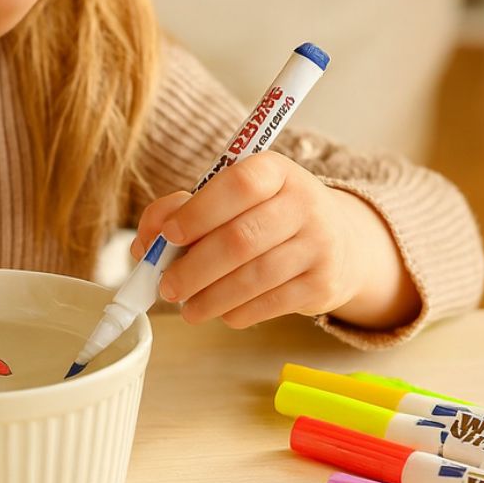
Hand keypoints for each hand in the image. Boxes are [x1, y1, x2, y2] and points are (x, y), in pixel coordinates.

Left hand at [130, 151, 419, 330]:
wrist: (337, 240)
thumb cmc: (264, 214)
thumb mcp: (229, 197)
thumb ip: (181, 211)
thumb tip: (146, 242)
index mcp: (275, 170)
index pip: (239, 184)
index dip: (199, 211)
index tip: (168, 236)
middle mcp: (304, 202)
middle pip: (242, 238)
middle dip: (195, 268)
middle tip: (167, 287)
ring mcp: (319, 244)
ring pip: (255, 276)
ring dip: (212, 297)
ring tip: (186, 307)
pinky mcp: (323, 283)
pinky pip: (272, 303)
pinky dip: (238, 312)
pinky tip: (220, 312)